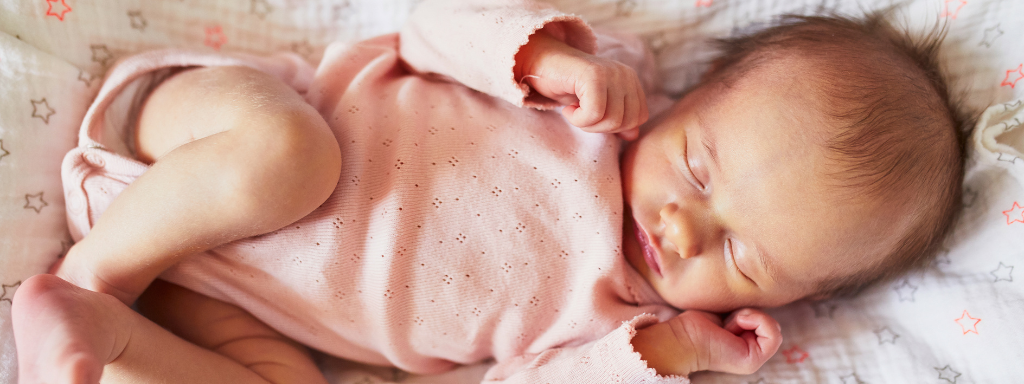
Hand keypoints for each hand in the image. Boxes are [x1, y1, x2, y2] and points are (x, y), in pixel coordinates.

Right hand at [514, 30, 647, 139]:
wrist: (541, 65)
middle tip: (581, 114)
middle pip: (627, 122)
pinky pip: (594, 113)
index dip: (615, 126)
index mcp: (631, 80)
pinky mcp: (593, 75)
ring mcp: (611, 73)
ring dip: (587, 124)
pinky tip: (568, 108)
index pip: (639, 117)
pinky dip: (577, 119)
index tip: (593, 115)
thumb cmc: (568, 87)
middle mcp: (625, 74)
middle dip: (600, 127)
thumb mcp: (597, 106)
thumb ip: (617, 118)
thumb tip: (633, 135)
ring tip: (574, 110)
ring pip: (611, 120)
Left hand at [631, 309, 782, 375]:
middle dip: (750, 313)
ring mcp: (754, 359)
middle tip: (728, 320)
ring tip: (729, 323)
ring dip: (750, 316)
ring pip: (774, 328)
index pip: (769, 320)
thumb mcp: (731, 311)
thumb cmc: (700, 322)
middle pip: (772, 323)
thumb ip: (749, 311)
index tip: (729, 316)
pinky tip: (738, 322)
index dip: (752, 310)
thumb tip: (762, 299)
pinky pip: (774, 336)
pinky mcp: (753, 361)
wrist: (683, 335)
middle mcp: (753, 353)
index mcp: (749, 343)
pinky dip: (758, 321)